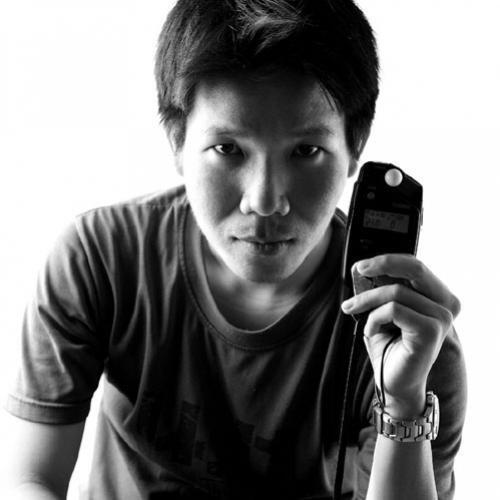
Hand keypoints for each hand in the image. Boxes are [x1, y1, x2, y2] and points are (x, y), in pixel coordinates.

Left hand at [341, 254, 460, 417]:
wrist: (392, 384)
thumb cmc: (388, 347)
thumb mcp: (380, 311)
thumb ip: (380, 289)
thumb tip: (364, 268)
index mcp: (435, 297)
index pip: (415, 266)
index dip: (388, 259)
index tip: (362, 265)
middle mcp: (444, 305)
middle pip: (415, 268)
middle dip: (382, 264)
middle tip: (359, 269)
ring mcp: (440, 318)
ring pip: (396, 291)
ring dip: (367, 301)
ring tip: (355, 312)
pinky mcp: (431, 330)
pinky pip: (393, 310)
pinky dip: (374, 319)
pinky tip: (371, 332)